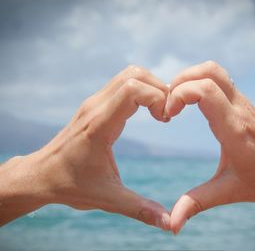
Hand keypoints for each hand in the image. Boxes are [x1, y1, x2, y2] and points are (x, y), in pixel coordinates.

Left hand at [25, 65, 170, 229]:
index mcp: (100, 125)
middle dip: (159, 89)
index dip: (158, 97)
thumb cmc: (71, 185)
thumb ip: (140, 209)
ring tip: (160, 112)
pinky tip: (147, 112)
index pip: (133, 89)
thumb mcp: (108, 198)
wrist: (41, 175)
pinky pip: (123, 84)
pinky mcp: (95, 104)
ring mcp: (94, 102)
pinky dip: (141, 90)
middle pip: (135, 74)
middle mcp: (96, 106)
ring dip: (151, 87)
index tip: (166, 120)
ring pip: (129, 75)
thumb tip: (170, 223)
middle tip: (167, 115)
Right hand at [165, 61, 254, 233]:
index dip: (179, 94)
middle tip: (169, 104)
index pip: (205, 90)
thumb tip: (171, 226)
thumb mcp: (225, 192)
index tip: (168, 114)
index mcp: (233, 128)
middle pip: (209, 71)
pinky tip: (191, 100)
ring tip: (177, 99)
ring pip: (215, 69)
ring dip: (190, 76)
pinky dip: (199, 80)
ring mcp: (242, 101)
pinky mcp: (241, 101)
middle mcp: (238, 108)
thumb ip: (195, 205)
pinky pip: (219, 77)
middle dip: (180, 81)